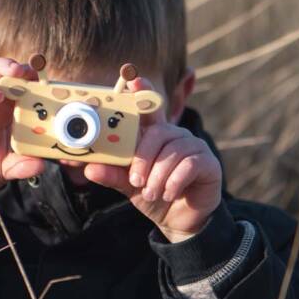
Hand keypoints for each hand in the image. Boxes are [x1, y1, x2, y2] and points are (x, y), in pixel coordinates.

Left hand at [83, 77, 221, 240]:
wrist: (178, 220)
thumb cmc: (153, 194)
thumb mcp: (128, 185)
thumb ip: (113, 174)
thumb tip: (89, 168)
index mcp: (155, 136)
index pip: (148, 109)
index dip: (143, 92)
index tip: (133, 79)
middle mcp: (175, 135)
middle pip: (158, 132)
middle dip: (144, 157)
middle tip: (136, 180)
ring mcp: (194, 146)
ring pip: (173, 151)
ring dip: (158, 175)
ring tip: (152, 194)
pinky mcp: (208, 163)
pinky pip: (189, 165)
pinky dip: (174, 181)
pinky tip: (168, 194)